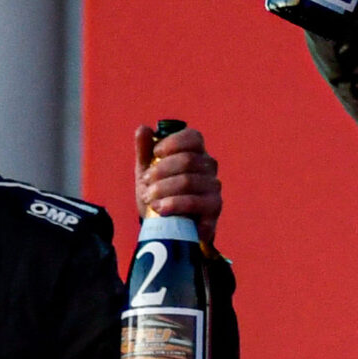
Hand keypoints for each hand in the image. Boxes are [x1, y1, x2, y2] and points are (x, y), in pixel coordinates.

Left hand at [137, 124, 220, 245]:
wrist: (170, 230)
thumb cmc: (161, 196)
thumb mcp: (148, 173)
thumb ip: (145, 151)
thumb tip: (143, 128)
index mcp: (196, 153)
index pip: (193, 137)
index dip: (173, 142)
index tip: (155, 153)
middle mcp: (209, 167)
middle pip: (187, 160)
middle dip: (160, 171)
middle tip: (145, 183)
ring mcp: (214, 188)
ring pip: (188, 181)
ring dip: (163, 189)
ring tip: (149, 199)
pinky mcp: (214, 208)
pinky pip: (195, 202)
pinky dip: (174, 205)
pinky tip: (160, 210)